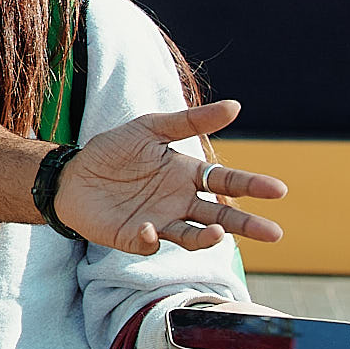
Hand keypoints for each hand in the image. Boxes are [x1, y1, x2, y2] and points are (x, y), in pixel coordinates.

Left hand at [59, 101, 284, 253]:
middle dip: (246, 225)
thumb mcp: (150, 128)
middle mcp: (181, 203)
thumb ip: (190, 121)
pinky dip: (151, 238)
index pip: (226, 182)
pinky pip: (148, 242)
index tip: (277, 190)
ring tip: (219, 234)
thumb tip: (236, 106)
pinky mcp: (134, 237)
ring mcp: (160, 222)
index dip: (251, 185)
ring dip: (207, 238)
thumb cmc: (114, 151)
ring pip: (192, 236)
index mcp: (188, 175)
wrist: (72, 174)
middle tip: (274, 233)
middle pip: (221, 217)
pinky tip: (149, 228)